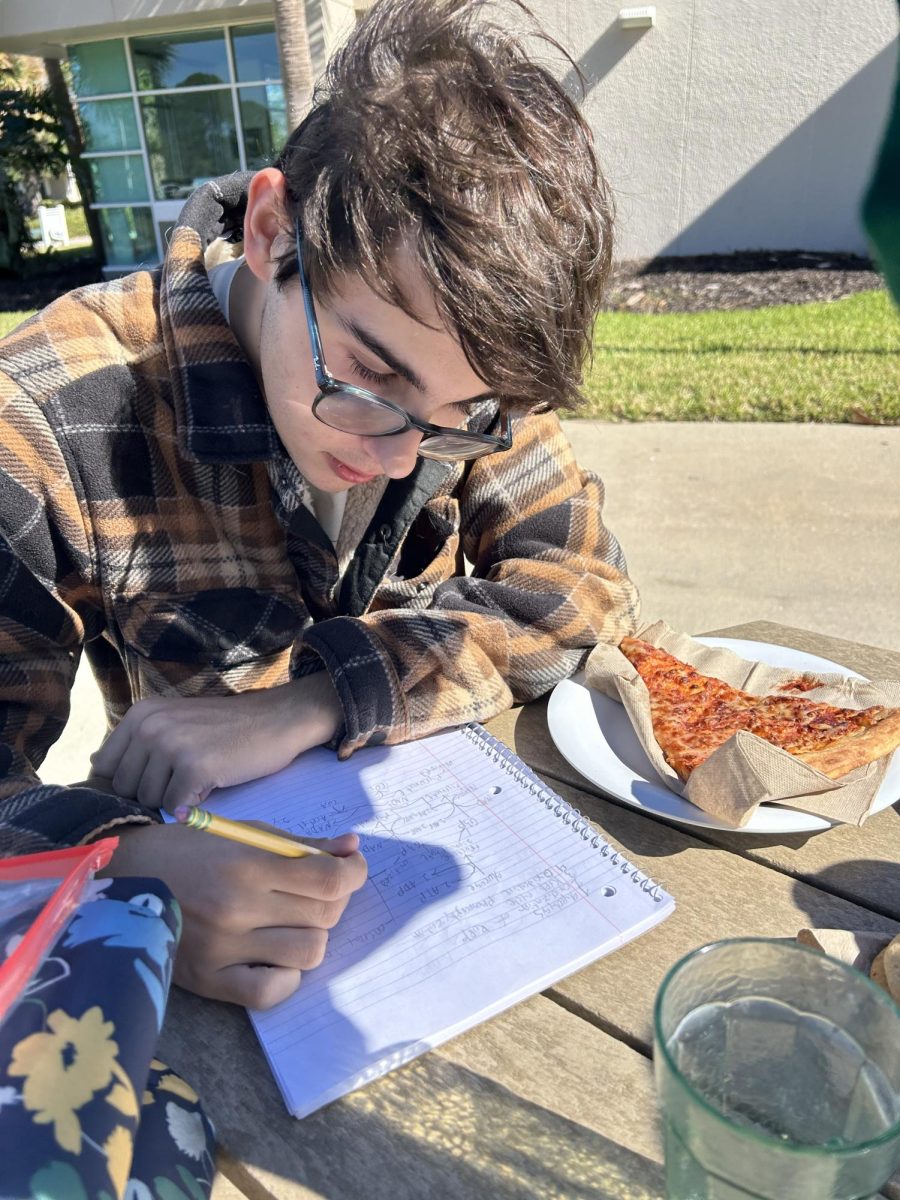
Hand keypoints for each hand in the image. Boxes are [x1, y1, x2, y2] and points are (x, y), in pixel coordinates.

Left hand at [90, 673, 341, 811]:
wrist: (276, 720)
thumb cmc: (226, 726)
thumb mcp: (174, 720)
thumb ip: (137, 741)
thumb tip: (95, 766)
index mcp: (140, 714)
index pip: (106, 767)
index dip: (131, 780)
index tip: (158, 776)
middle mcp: (149, 726)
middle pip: (126, 788)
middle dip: (153, 791)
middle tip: (187, 774)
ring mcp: (171, 745)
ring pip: (149, 800)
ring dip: (175, 798)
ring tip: (202, 776)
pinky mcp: (194, 767)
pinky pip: (174, 808)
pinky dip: (192, 806)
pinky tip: (212, 785)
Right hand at [101, 820, 366, 1007]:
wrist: (122, 879)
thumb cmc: (188, 849)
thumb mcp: (244, 833)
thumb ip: (301, 845)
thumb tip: (351, 847)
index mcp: (247, 866)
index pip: (329, 880)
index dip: (354, 873)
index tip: (352, 868)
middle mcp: (237, 909)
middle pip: (324, 916)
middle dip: (334, 900)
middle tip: (316, 890)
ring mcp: (223, 949)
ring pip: (307, 953)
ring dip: (312, 935)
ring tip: (292, 920)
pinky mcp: (208, 980)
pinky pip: (270, 992)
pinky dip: (285, 976)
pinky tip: (274, 955)